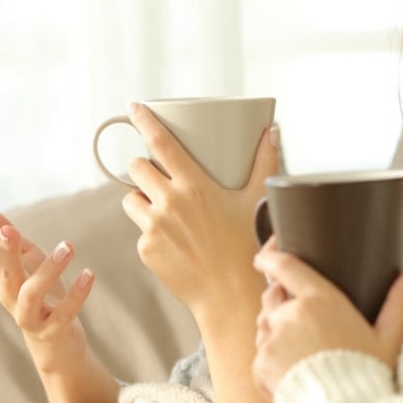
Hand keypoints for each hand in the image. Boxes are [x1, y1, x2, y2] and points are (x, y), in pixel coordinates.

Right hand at [0, 203, 94, 380]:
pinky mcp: (53, 330)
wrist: (57, 344)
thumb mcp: (25, 259)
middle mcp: (12, 298)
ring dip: (49, 269)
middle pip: (5, 275)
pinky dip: (76, 294)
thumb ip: (0, 232)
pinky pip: (63, 313)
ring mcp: (30, 316)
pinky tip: (88, 274)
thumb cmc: (40, 292)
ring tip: (68, 246)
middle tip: (9, 230)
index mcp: (4, 280)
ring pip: (32, 294)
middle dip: (5, 253)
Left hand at [119, 102, 279, 320]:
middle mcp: (168, 202)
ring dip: (141, 197)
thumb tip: (273, 132)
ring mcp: (153, 227)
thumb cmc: (247, 245)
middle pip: (136, 167)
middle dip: (144, 166)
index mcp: (194, 185)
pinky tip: (173, 240)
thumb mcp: (256, 200)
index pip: (160, 142)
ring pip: (130, 198)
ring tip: (163, 208)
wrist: (230, 294)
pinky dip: (150, 229)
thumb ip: (264, 162)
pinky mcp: (145, 249)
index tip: (133, 108)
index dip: (143, 121)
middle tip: (160, 175)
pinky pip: (139, 230)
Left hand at [251, 236, 402, 400]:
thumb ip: (402, 298)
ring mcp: (272, 341)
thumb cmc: (368, 375)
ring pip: (264, 325)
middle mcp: (291, 316)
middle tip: (302, 320)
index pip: (285, 266)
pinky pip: (260, 354)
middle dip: (282, 301)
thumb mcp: (390, 336)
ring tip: (302, 350)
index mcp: (321, 300)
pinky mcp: (260, 365)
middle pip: (273, 296)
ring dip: (276, 330)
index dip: (271, 256)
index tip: (265, 256)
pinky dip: (272, 359)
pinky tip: (294, 369)